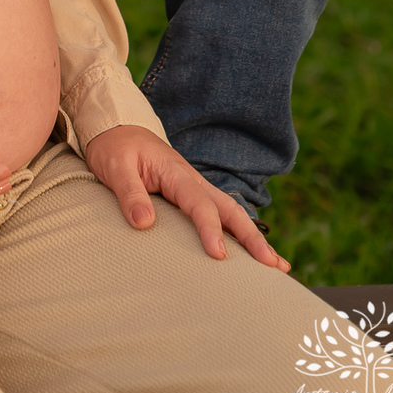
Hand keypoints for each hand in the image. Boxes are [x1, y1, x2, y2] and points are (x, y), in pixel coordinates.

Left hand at [84, 125, 290, 269]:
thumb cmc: (115, 147)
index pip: (198, 204)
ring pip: (230, 212)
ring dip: (253, 237)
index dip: (210, 229)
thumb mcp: (114, 167)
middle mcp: (192, 180)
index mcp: (175, 172)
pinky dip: (239, 232)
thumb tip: (144, 223)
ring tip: (278, 265)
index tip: (219, 255)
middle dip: (252, 237)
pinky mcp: (190, 195)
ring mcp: (194, 187)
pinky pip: (220, 214)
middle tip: (272, 266)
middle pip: (229, 209)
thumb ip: (129, 193)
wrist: (115, 127)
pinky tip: (251, 253)